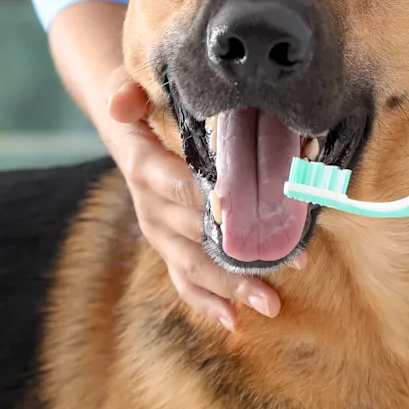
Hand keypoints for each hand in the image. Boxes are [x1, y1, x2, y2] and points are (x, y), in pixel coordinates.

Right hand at [102, 68, 285, 329]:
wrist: (131, 128)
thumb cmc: (146, 105)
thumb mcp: (131, 88)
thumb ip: (126, 92)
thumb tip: (121, 102)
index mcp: (143, 166)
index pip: (176, 184)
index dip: (207, 200)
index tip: (244, 213)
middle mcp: (150, 206)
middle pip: (194, 235)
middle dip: (239, 252)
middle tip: (287, 263)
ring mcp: (161, 232)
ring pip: (194, 265)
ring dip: (232, 286)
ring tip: (271, 303)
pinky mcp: (169, 247)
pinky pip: (185, 280)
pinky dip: (209, 302)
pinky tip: (236, 320)